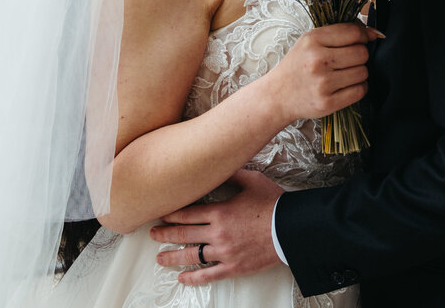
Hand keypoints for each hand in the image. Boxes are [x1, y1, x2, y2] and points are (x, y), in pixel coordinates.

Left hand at [150, 169, 284, 284]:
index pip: (186, 213)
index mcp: (220, 212)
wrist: (292, 228)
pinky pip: (208, 275)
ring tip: (160, 258)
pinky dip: (193, 278)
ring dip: (172, 257)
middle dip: (164, 234)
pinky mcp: (233, 267)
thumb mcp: (253, 181)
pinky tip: (182, 279)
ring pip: (191, 256)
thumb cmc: (274, 204)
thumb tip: (219, 164)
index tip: (160, 214)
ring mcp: (225, 252)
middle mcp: (218, 233)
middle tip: (152, 234)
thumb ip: (232, 174)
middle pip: (183, 234)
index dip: (170, 214)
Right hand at [263, 22, 379, 123]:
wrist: (277, 95)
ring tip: (345, 73)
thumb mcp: (310, 41)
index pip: (354, 33)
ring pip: (363, 72)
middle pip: (362, 53)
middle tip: (349, 59)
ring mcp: (322, 83)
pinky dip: (359, 87)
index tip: (365, 39)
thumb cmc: (297, 65)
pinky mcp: (327, 103)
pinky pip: (360, 91)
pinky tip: (346, 85)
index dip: (364, 35)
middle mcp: (317, 61)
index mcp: (312, 40)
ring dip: (359, 72)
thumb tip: (374, 32)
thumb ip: (339, 32)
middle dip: (361, 55)